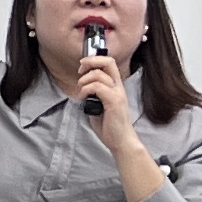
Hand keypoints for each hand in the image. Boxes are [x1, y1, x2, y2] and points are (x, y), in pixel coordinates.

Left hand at [71, 26, 138, 153]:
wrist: (121, 141)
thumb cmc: (110, 126)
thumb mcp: (99, 105)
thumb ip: (94, 94)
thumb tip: (83, 87)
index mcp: (116, 87)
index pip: (109, 63)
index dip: (94, 60)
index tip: (83, 67)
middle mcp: (118, 87)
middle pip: (108, 62)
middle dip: (90, 61)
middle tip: (80, 70)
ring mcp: (117, 94)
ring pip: (99, 74)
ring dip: (84, 80)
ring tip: (81, 91)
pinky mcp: (113, 101)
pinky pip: (97, 87)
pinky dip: (85, 90)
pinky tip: (83, 98)